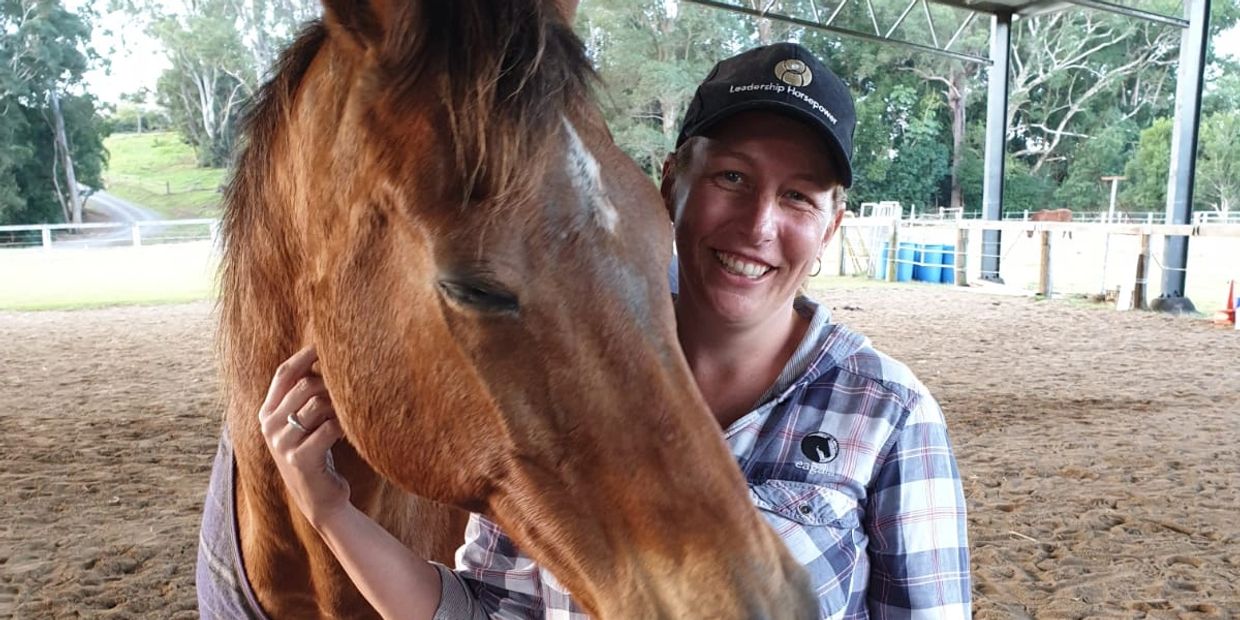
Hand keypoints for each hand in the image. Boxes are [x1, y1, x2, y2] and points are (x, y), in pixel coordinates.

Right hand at [259, 345, 351, 526]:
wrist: (321, 501)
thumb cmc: (318, 455)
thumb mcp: (304, 424)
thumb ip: (304, 397)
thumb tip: (327, 357)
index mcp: (266, 413)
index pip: (283, 373)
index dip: (305, 355)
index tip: (328, 343)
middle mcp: (269, 426)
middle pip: (305, 384)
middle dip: (333, 383)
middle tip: (353, 390)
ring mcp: (282, 443)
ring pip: (318, 403)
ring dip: (342, 405)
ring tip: (353, 413)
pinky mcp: (299, 459)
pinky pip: (330, 427)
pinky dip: (346, 426)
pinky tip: (352, 432)